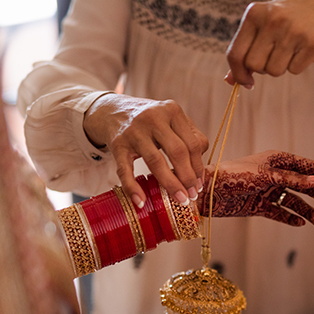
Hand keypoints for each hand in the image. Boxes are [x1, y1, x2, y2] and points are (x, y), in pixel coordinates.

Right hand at [84, 93, 208, 208]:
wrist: (112, 111)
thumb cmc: (150, 120)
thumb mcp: (171, 118)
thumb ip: (190, 135)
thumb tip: (200, 165)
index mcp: (172, 111)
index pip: (192, 143)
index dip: (199, 166)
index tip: (200, 184)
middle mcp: (154, 118)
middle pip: (177, 152)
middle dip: (188, 177)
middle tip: (192, 195)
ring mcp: (134, 132)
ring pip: (155, 161)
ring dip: (170, 184)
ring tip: (179, 199)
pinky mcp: (117, 145)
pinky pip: (125, 170)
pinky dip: (132, 187)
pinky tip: (141, 202)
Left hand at [205, 151, 313, 225]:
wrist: (204, 193)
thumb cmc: (233, 176)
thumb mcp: (266, 177)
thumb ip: (293, 181)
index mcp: (278, 161)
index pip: (310, 169)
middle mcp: (275, 175)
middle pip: (306, 186)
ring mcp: (268, 191)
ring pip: (295, 201)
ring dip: (308, 210)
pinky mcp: (258, 206)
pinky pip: (280, 212)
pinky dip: (291, 218)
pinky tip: (301, 223)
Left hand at [225, 1, 313, 86]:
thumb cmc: (287, 18)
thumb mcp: (263, 24)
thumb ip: (245, 49)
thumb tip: (230, 81)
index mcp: (254, 13)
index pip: (235, 53)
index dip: (238, 72)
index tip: (246, 81)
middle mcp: (273, 20)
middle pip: (254, 65)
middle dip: (262, 68)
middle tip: (273, 59)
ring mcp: (294, 31)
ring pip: (274, 70)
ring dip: (281, 67)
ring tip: (289, 52)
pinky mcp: (313, 42)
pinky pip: (294, 70)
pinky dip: (297, 66)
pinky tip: (303, 50)